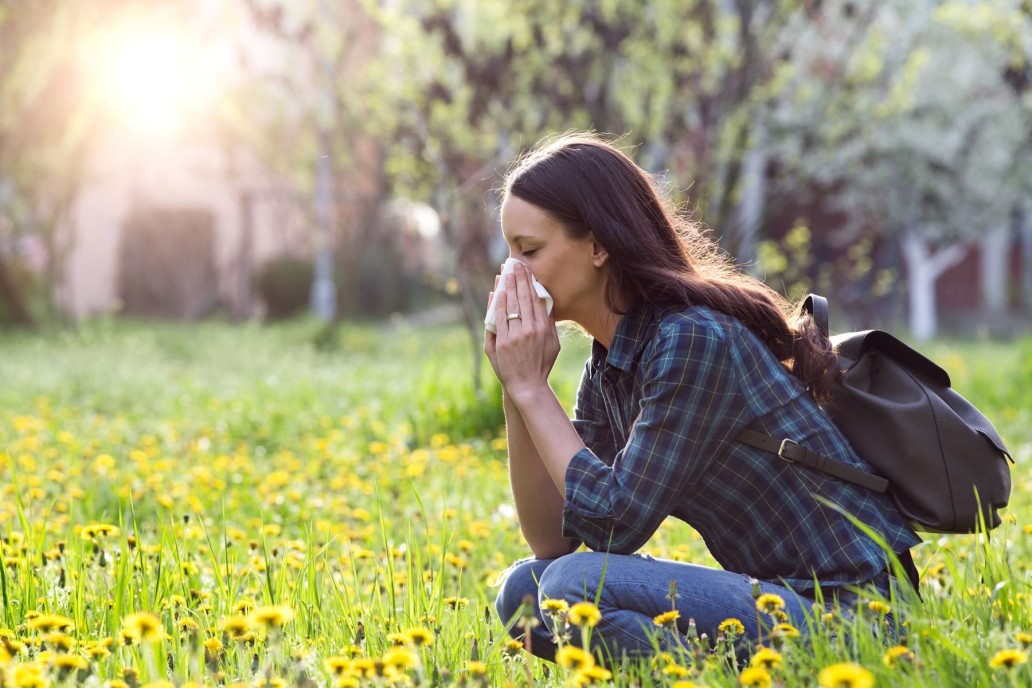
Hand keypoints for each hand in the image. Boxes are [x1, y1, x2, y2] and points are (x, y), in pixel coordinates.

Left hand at [487, 261, 559, 398]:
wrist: (528, 385)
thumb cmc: (542, 364)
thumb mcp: (553, 344)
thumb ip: (549, 324)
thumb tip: (545, 304)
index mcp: (544, 328)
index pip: (536, 299)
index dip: (531, 282)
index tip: (527, 269)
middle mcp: (531, 330)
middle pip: (523, 298)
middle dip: (519, 278)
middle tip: (515, 264)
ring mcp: (516, 336)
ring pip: (511, 305)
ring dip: (507, 286)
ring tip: (505, 273)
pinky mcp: (503, 342)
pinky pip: (500, 318)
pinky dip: (498, 304)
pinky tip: (497, 292)